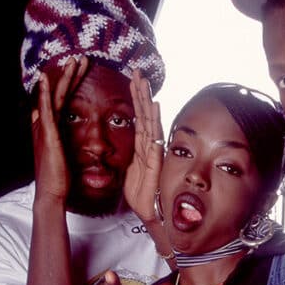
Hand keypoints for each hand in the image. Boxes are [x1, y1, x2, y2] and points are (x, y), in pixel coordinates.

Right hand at [31, 57, 87, 201]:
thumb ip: (65, 140)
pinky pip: (46, 110)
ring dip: (62, 78)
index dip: (69, 84)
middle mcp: (44, 125)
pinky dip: (44, 93)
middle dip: (68, 75)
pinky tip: (45, 79)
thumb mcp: (65, 153)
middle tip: (79, 57)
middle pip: (57, 93)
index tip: (78, 69)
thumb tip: (71, 135)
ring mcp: (44, 129)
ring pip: (53, 96)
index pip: (60, 100)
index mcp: (51, 128)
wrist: (53, 193)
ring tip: (73, 61)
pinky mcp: (47, 135)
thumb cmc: (61, 177)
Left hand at [124, 71, 164, 221]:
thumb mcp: (130, 173)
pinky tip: (154, 107)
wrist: (152, 214)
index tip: (131, 80)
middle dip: (140, 92)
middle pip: (144, 114)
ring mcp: (153, 152)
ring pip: (150, 122)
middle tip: (136, 71)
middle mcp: (149, 146)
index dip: (135, 99)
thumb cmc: (143, 195)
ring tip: (144, 83)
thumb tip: (128, 149)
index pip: (138, 118)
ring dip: (147, 101)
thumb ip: (131, 159)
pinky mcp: (155, 162)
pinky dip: (154, 122)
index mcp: (140, 147)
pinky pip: (154, 138)